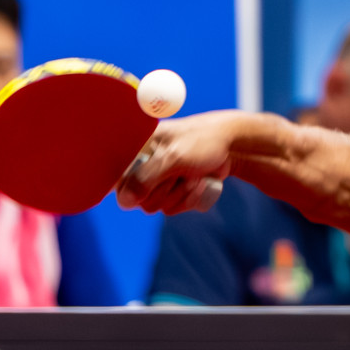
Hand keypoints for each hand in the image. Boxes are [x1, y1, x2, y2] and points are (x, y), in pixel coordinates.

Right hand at [116, 111, 239, 214]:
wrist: (232, 144)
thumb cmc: (202, 141)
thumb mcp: (174, 156)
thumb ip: (146, 177)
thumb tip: (125, 202)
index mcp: (136, 149)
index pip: (116, 180)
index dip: (134, 187)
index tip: (158, 179)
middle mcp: (142, 166)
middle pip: (137, 199)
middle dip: (165, 190)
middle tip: (181, 173)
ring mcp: (157, 180)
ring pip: (155, 206)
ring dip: (179, 194)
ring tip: (194, 175)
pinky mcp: (171, 190)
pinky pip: (171, 208)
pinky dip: (188, 199)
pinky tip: (199, 183)